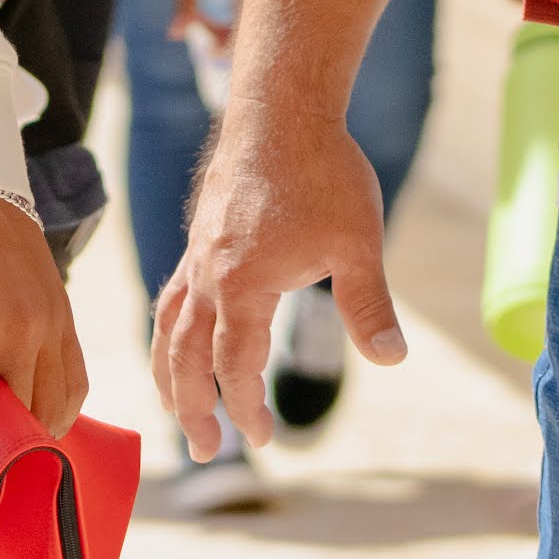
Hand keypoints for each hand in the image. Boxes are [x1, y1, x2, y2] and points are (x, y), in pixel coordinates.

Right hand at [152, 104, 400, 462]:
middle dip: (190, 408)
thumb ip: (369, 306)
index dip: (245, 407)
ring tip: (175, 407)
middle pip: (183, 357)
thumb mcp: (358, 244)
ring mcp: (197, 255)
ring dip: (169, 373)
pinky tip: (186, 338)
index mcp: (240, 286)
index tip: (262, 438)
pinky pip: (171, 296)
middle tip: (204, 449)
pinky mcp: (200, 237)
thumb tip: (391, 359)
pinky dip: (171, 331)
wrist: (282, 108)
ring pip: (166, 327)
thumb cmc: (323, 171)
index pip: (233, 367)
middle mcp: (206, 275)